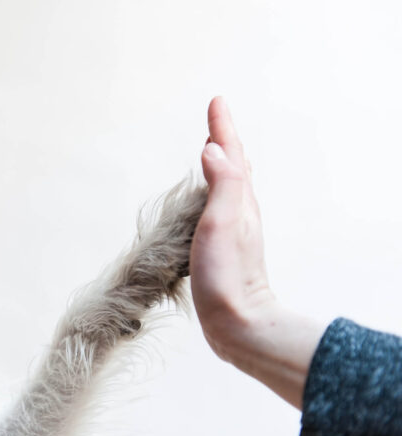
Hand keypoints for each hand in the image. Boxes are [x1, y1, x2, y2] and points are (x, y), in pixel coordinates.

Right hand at [190, 97, 272, 357]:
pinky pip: (219, 204)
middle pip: (234, 165)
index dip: (222, 127)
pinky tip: (206, 197)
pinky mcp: (223, 246)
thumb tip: (213, 150)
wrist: (237, 322)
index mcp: (239, 201)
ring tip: (211, 148)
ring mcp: (233, 229)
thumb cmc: (227, 275)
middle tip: (215, 118)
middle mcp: (240, 211)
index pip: (231, 155)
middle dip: (223, 139)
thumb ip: (223, 185)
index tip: (216, 101)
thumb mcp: (223, 224)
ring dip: (220, 162)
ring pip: (228, 185)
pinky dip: (212, 188)